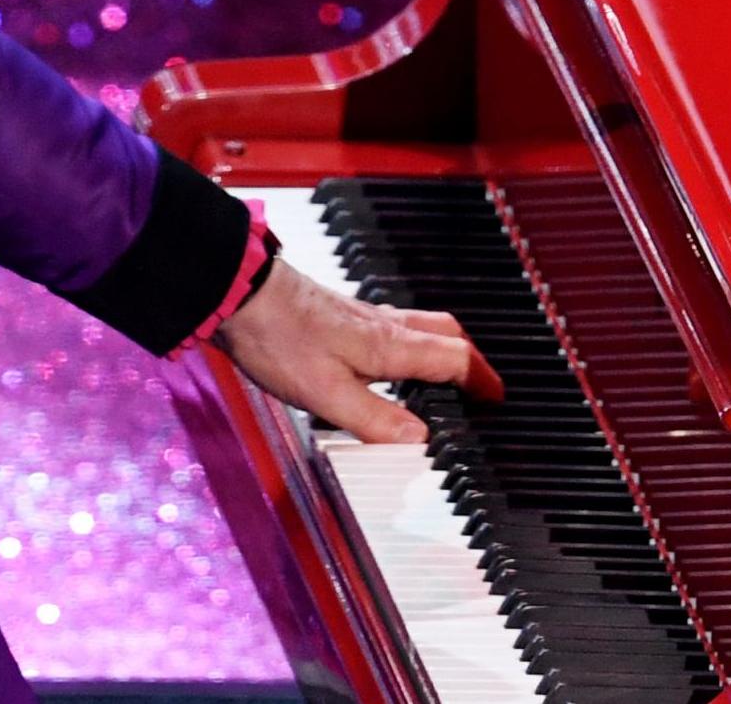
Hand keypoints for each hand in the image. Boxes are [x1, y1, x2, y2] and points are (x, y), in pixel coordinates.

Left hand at [213, 257, 503, 443]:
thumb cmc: (276, 336)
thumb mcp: (327, 394)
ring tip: (440, 379)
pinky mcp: (334, 314)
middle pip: (444, 333)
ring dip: (436, 351)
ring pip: (416, 328)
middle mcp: (381, 324)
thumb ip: (375, 420)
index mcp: (389, 345)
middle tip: (478, 385)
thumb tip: (420, 439)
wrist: (234, 291)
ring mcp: (357, 316)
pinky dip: (403, 347)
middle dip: (468, 359)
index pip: (455, 358)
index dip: (480, 381)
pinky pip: (387, 328)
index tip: (496, 400)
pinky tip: (382, 364)